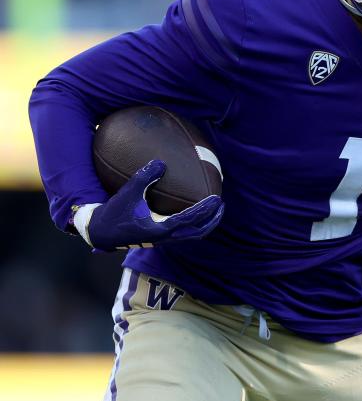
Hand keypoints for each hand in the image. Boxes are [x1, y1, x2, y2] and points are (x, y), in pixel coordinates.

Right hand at [80, 160, 223, 250]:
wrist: (100, 234)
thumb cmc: (113, 213)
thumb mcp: (127, 193)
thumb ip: (144, 178)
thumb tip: (160, 162)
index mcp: (160, 229)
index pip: (189, 219)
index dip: (205, 210)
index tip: (217, 199)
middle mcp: (165, 237)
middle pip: (198, 232)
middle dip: (212, 219)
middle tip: (221, 204)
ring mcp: (164, 239)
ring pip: (192, 234)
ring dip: (205, 222)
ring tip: (214, 209)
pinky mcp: (160, 237)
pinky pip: (184, 231)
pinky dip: (194, 222)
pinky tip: (194, 210)